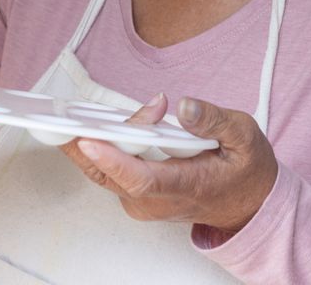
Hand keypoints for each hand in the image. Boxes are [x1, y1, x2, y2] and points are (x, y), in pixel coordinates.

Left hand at [60, 95, 277, 233]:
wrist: (247, 204)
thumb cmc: (244, 169)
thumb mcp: (245, 137)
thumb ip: (214, 120)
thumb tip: (184, 106)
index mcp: (186, 185)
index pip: (141, 178)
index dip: (112, 159)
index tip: (88, 139)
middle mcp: (158, 200)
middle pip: (109, 175)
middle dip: (84, 142)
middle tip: (63, 114)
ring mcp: (143, 201)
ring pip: (102, 172)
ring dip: (87, 141)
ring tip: (73, 112)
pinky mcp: (135, 194)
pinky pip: (106, 170)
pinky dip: (98, 144)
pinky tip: (94, 121)